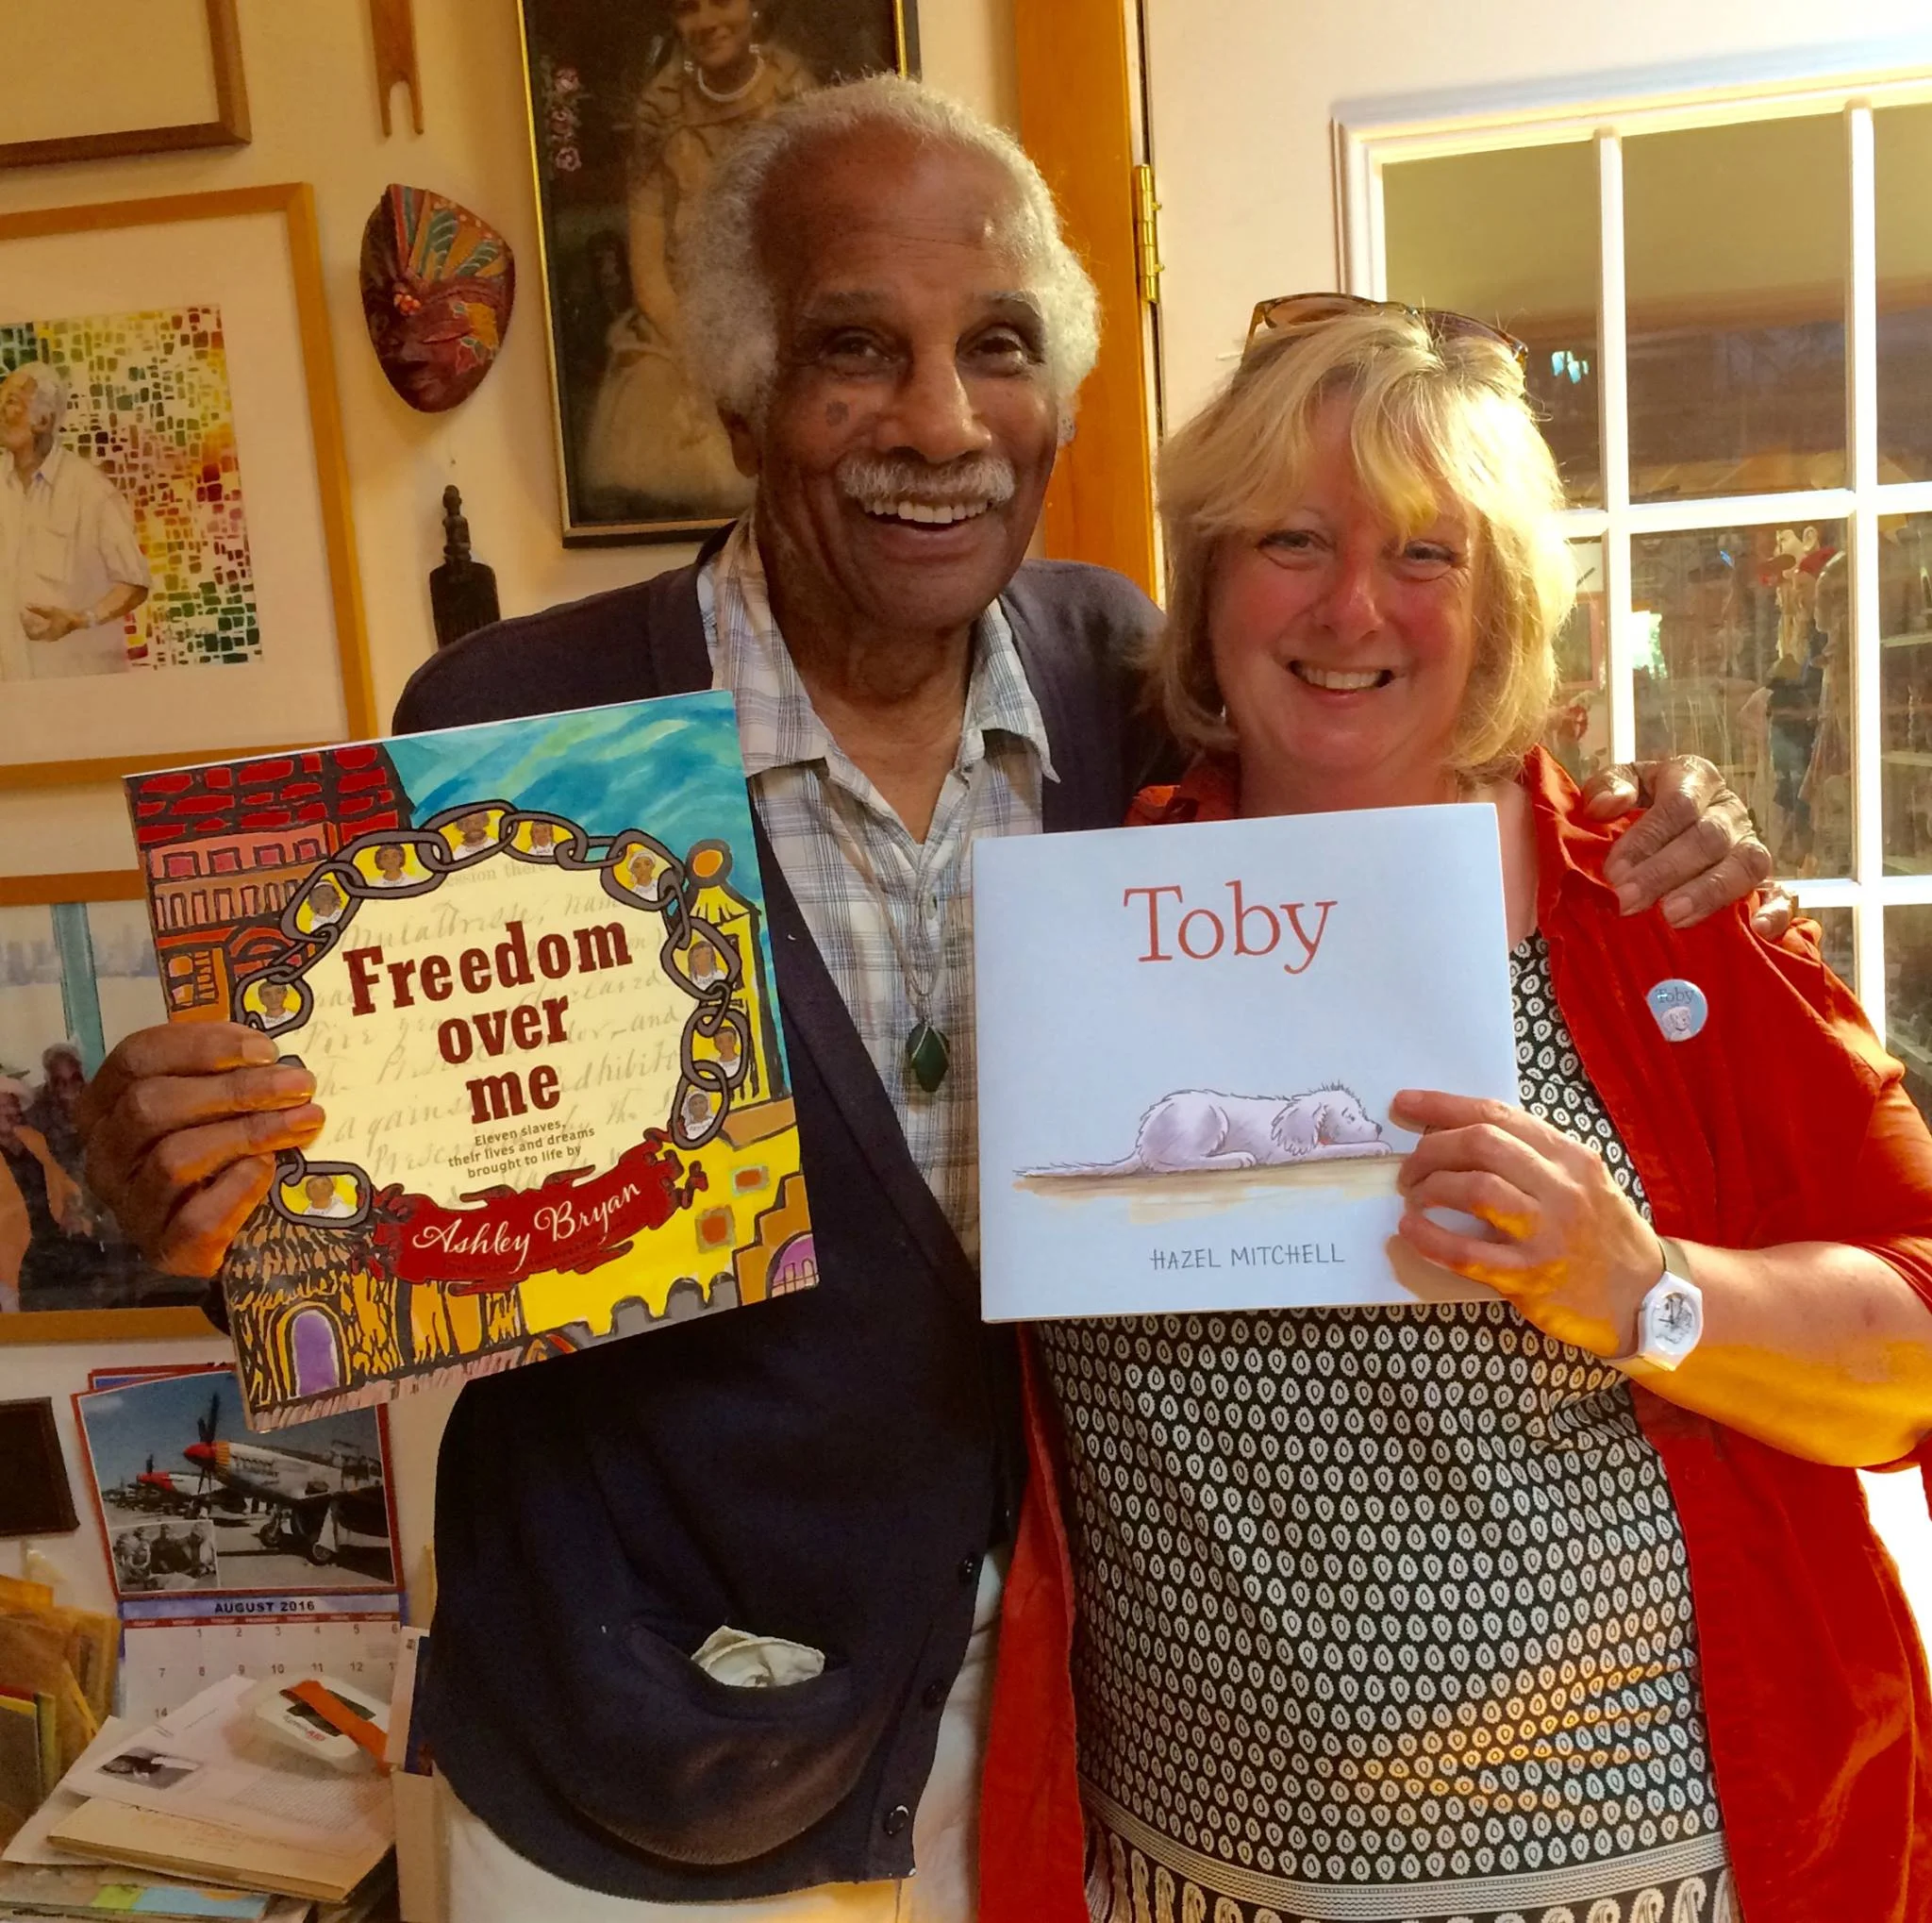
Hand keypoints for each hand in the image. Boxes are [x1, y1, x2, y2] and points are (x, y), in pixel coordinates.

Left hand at [21, 603, 81, 642]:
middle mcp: (48, 638)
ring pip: (38, 634)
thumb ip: (38, 609)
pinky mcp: (56, 633)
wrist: (80, 620)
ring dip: (33, 626)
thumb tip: (26, 606)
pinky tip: (39, 619)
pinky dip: (39, 626)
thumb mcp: (51, 611)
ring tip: (31, 617)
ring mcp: (53, 636)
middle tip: (25, 616)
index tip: (24, 616)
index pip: (31, 635)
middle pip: (34, 635)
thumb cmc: (66, 617)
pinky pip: (43, 632)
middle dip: (28, 626)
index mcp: (47, 635)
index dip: (25, 627)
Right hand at [77, 1023, 324, 1277]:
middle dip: (234, 1090)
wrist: (234, 1234)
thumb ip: (227, 1074)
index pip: (135, 1058)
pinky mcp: (163, 1249)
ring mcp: (129, 1206)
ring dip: (247, 1133)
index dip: (200, 1046)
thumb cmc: (222, 1152)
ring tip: (304, 1120)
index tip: (264, 1050)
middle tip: (299, 1084)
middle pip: (150, 1106)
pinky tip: (270, 1169)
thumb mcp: (215, 1105)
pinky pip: (196, 1219)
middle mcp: (107, 1155)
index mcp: (108, 1106)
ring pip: (173, 1159)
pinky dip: (238, 1189)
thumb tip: (273, 1056)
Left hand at [1391, 1089, 1661, 1358]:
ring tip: (1414, 1196)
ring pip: (1475, 1189)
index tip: (1405, 1104)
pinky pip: (1467, 1253)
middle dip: (1432, 1149)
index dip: (1443, 1106)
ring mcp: (1548, 1233)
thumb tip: (1458, 1133)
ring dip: (1430, 1188)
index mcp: (1571, 1157)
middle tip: (1410, 1167)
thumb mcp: (1582, 1181)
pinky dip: (1429, 1238)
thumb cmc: (1603, 1233)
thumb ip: (1533, 1156)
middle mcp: (1563, 1188)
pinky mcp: (1531, 1277)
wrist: (1646, 1298)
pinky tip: (1411, 1230)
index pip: (1498, 1116)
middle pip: (1481, 1144)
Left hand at [1584, 754, 1775, 930]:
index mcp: (1695, 779)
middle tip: (1628, 901)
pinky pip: (1783, 894)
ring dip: (1709, 892)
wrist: (1672, 824)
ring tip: (1672, 917)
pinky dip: (1775, 911)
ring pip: (1746, 864)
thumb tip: (1604, 806)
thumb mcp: (1623, 784)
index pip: (1678, 805)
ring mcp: (1751, 844)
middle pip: (1708, 838)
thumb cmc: (1641, 803)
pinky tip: (1757, 929)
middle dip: (1664, 872)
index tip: (1614, 871)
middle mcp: (1728, 811)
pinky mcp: (1768, 879)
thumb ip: (1609, 786)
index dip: (1646, 839)